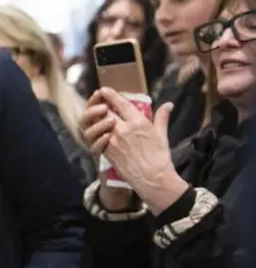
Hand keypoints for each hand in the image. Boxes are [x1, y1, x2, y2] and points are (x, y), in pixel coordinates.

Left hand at [82, 89, 186, 213]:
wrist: (151, 178)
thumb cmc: (159, 157)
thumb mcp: (162, 135)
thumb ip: (161, 118)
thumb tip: (168, 105)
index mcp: (138, 123)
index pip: (121, 104)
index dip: (111, 95)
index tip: (104, 89)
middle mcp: (124, 130)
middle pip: (107, 112)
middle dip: (102, 107)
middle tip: (100, 104)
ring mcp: (114, 141)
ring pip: (100, 125)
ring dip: (98, 120)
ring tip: (99, 118)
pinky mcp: (108, 151)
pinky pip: (99, 138)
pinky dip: (99, 133)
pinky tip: (101, 132)